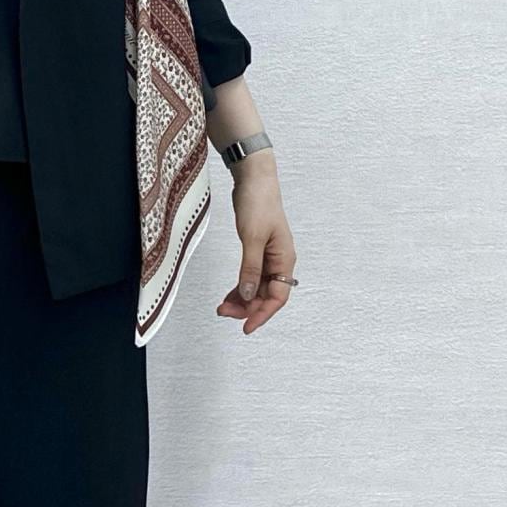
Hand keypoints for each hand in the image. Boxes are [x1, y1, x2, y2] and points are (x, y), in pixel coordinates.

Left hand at [216, 158, 295, 335]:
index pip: (277, 297)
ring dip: (242, 299)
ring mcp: (269, 257)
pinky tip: (230, 294)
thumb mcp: (252, 238)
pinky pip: (251, 276)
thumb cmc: (259, 204)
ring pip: (257, 287)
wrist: (254, 180)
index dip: (262, 314)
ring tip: (223, 307)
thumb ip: (250, 268)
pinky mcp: (258, 250)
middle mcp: (280, 261)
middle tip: (224, 313)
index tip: (246, 327)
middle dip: (247, 307)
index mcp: (284, 260)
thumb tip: (248, 295)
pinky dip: (241, 286)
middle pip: (266, 295)